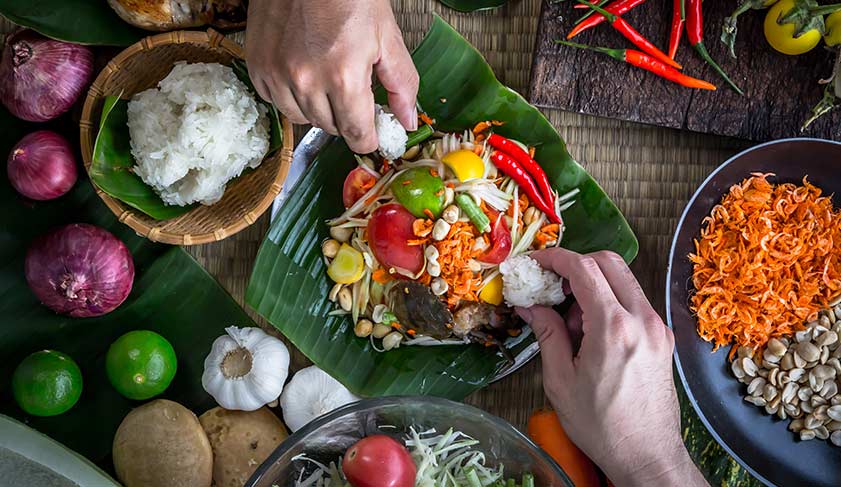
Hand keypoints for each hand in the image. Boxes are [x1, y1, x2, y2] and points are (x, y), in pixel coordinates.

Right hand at [246, 0, 418, 152]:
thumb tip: (408, 123)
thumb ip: (401, 85)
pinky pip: (277, 102)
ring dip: (318, 109)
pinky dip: (291, 95)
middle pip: (331, 128)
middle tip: (353, 92)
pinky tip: (303, 72)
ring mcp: (277, 74)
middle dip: (346, 117)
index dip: (368, 138)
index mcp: (344, 76)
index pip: (357, 134)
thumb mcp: (387, 37)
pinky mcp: (258, 66)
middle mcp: (307, 81)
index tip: (372, 132)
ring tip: (327, 78)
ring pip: (303, 119)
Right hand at [517, 248, 706, 486]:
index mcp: (614, 328)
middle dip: (576, 265)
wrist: (646, 454)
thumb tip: (531, 307)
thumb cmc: (604, 426)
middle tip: (551, 284)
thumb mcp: (561, 381)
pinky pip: (633, 302)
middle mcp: (642, 320)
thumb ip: (547, 334)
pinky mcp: (662, 338)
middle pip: (609, 263)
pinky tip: (590, 332)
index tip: (536, 262)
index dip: (555, 259)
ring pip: (623, 281)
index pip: (584, 269)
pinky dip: (608, 303)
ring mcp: (657, 328)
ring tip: (569, 321)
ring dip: (593, 286)